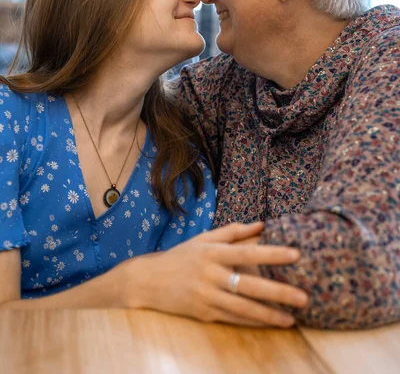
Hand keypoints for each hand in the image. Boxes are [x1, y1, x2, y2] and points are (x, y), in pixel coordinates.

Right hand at [126, 222, 307, 326]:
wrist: (148, 281)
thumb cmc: (181, 257)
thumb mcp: (204, 239)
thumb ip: (233, 232)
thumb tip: (262, 224)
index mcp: (213, 252)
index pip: (247, 251)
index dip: (272, 253)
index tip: (296, 254)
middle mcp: (211, 274)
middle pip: (249, 284)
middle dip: (278, 292)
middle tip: (304, 297)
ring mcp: (206, 296)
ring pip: (243, 308)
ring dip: (269, 314)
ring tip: (292, 319)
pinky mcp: (203, 314)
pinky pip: (232, 319)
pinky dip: (252, 322)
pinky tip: (270, 323)